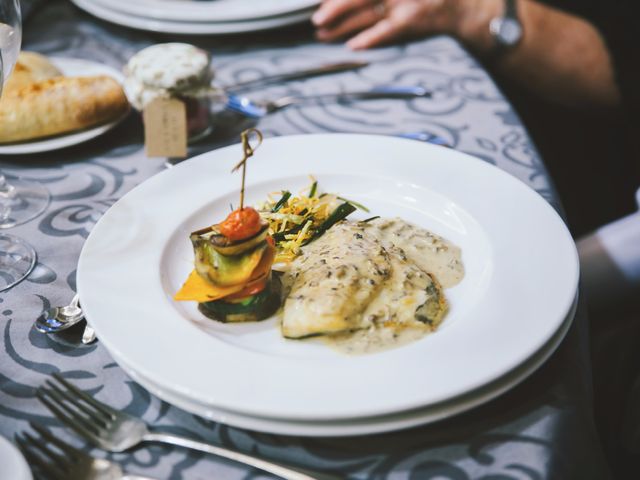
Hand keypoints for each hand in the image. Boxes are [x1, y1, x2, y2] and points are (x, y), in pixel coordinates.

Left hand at [312, 0, 468, 49]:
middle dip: (334, 10)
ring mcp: (402, 5)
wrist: (458, 5)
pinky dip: (368, 40)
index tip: (320, 1)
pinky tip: (352, 46)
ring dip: (341, 29)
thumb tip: (335, 2)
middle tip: (317, 20)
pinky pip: (385, 33)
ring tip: (324, 36)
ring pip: (364, 17)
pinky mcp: (409, 24)